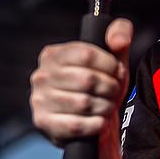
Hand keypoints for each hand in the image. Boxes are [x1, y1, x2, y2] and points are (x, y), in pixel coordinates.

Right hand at [30, 19, 134, 152]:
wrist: (88, 122)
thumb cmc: (99, 87)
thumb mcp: (111, 58)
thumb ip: (120, 34)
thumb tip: (119, 41)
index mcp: (53, 55)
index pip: (87, 54)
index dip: (109, 65)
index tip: (117, 72)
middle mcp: (41, 75)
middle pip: (87, 79)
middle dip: (110, 88)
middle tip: (114, 92)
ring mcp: (39, 100)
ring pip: (83, 103)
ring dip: (104, 107)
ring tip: (107, 106)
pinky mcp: (43, 122)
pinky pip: (76, 124)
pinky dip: (95, 124)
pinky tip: (100, 122)